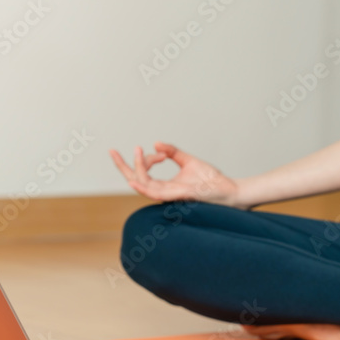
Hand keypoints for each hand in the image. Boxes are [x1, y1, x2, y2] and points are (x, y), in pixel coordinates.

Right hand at [109, 142, 243, 207]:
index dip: (144, 160)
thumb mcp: (189, 161)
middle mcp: (165, 192)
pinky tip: (134, 180)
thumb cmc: (211, 180)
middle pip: (136, 180)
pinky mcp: (179, 196)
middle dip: (122, 166)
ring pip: (143, 185)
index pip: (144, 175)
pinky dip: (143, 187)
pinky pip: (156, 194)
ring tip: (136, 151)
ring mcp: (170, 195)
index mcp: (166, 186)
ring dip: (136, 169)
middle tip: (111, 151)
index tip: (157, 151)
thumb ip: (173, 152)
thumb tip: (156, 143)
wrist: (228, 190)